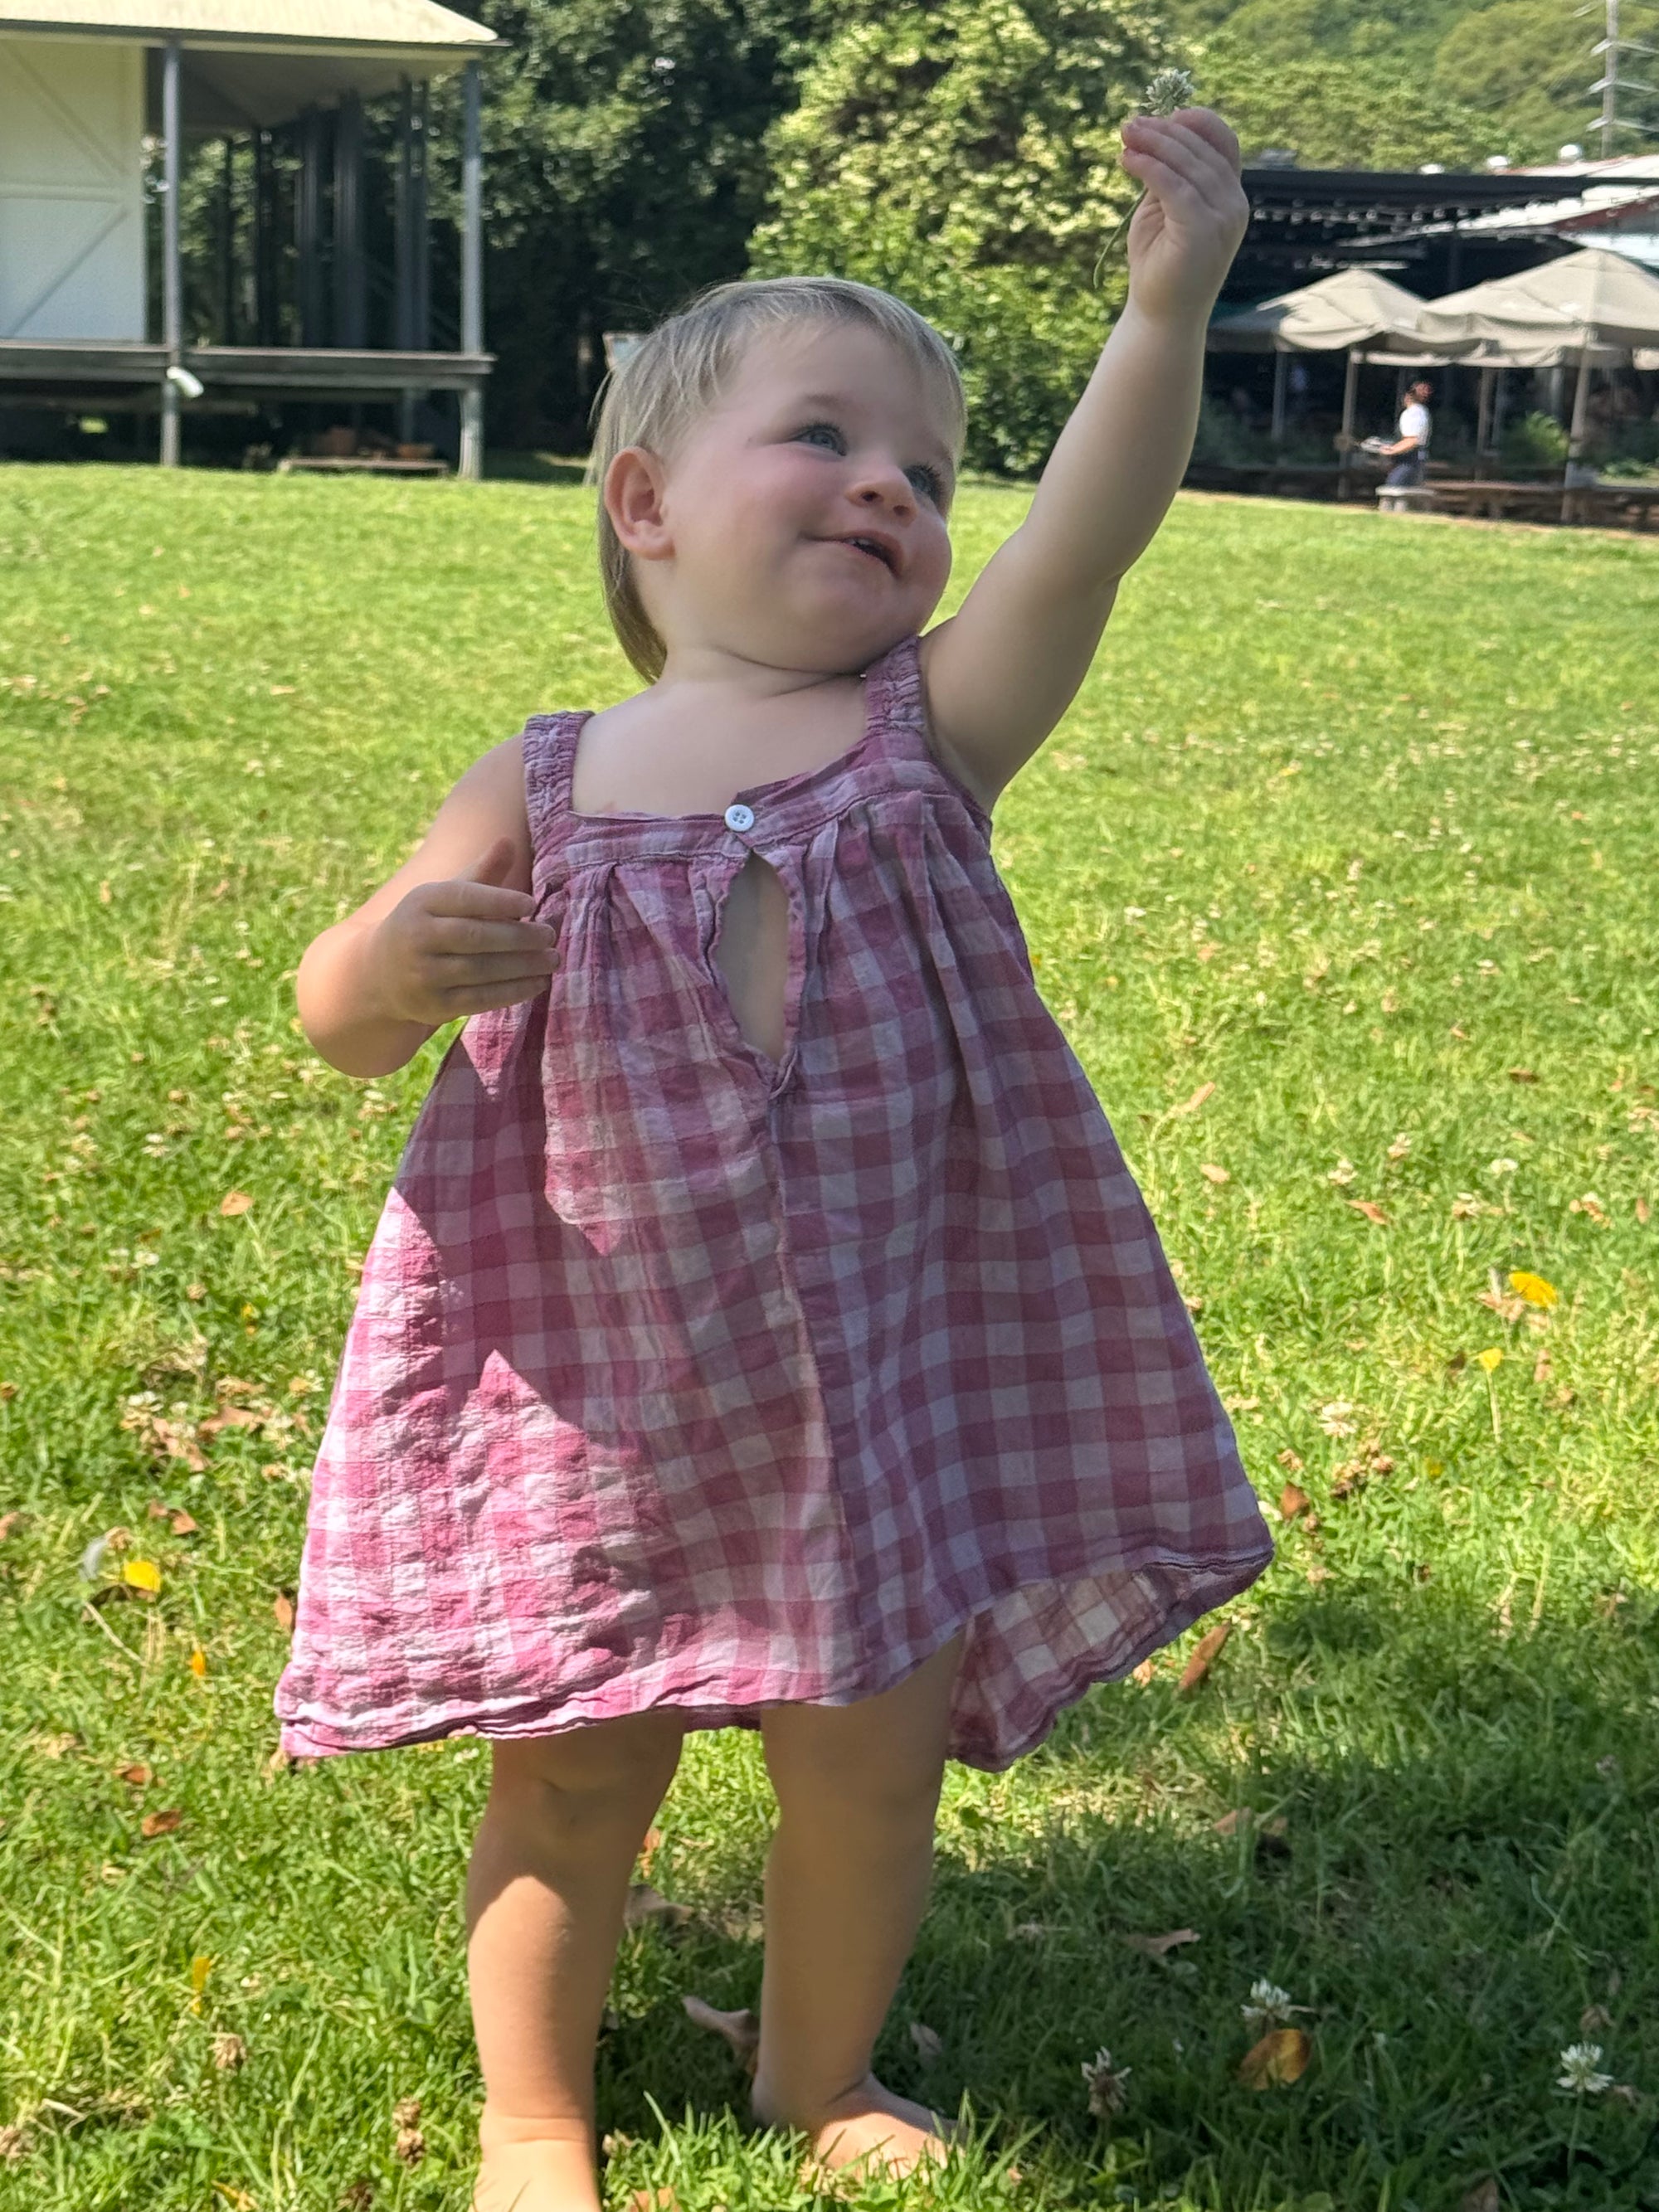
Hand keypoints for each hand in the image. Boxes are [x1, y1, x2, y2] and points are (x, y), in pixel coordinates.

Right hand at [370, 838, 556, 1025]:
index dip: (499, 900)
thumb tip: (508, 841)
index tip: (532, 903)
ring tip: (552, 960)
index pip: (464, 898)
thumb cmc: (428, 924)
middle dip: (518, 937)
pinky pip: (479, 998)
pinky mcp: (433, 1005)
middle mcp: (418, 936)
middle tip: (550, 936)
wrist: (381, 972)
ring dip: (522, 967)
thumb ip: (480, 872)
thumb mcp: (445, 895)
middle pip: (475, 936)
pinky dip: (512, 992)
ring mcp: (423, 974)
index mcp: (422, 901)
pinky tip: (538, 983)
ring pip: (481, 970)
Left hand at [1119, 106, 1248, 326]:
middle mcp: (1234, 205)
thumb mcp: (1164, 210)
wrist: (1162, 317)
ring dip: (1153, 144)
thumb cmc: (1160, 265)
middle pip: (1202, 150)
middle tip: (1128, 125)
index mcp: (1230, 197)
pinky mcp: (1203, 231)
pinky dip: (1148, 168)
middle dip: (1163, 131)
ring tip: (1124, 136)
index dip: (1197, 122)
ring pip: (1188, 165)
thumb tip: (1152, 135)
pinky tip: (1126, 160)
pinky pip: (1174, 187)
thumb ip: (1167, 176)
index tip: (1164, 115)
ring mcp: (1223, 218)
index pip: (1224, 143)